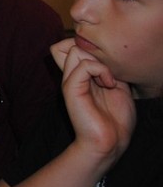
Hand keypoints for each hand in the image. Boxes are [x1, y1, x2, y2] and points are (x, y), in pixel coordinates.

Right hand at [51, 39, 135, 165]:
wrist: (110, 142)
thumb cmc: (116, 119)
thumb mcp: (118, 86)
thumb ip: (108, 69)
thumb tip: (106, 55)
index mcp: (81, 76)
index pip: (72, 46)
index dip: (90, 47)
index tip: (110, 64)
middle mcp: (72, 76)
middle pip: (69, 44)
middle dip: (93, 51)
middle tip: (108, 71)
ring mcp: (70, 81)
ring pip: (74, 50)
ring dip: (98, 61)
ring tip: (109, 79)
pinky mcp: (71, 89)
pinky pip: (83, 65)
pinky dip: (101, 71)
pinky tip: (109, 84)